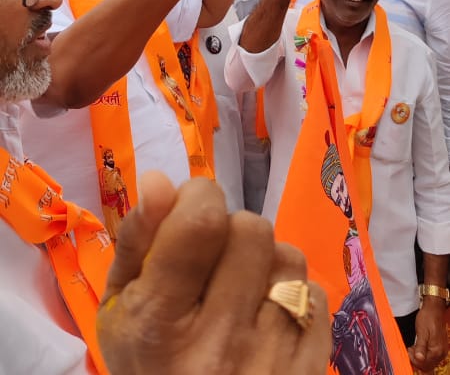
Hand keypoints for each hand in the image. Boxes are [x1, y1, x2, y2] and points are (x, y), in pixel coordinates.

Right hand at [97, 172, 330, 374]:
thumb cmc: (149, 368)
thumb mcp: (119, 312)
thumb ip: (136, 242)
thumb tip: (160, 179)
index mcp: (160, 324)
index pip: (202, 221)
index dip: (198, 199)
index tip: (189, 215)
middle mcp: (221, 342)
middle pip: (250, 228)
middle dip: (229, 234)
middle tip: (212, 267)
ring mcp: (273, 359)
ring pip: (287, 255)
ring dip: (264, 263)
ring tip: (241, 294)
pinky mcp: (312, 369)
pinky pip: (316, 294)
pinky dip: (293, 297)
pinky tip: (268, 321)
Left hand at [408, 299, 447, 371]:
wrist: (434, 309)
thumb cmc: (427, 318)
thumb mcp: (421, 332)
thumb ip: (420, 346)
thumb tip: (419, 358)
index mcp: (437, 350)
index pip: (424, 363)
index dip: (414, 359)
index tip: (408, 350)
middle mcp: (441, 353)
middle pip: (427, 365)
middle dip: (417, 360)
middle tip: (410, 349)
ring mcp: (441, 351)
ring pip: (429, 362)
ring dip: (420, 358)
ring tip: (413, 347)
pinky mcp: (440, 348)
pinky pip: (431, 357)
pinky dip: (424, 355)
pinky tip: (419, 348)